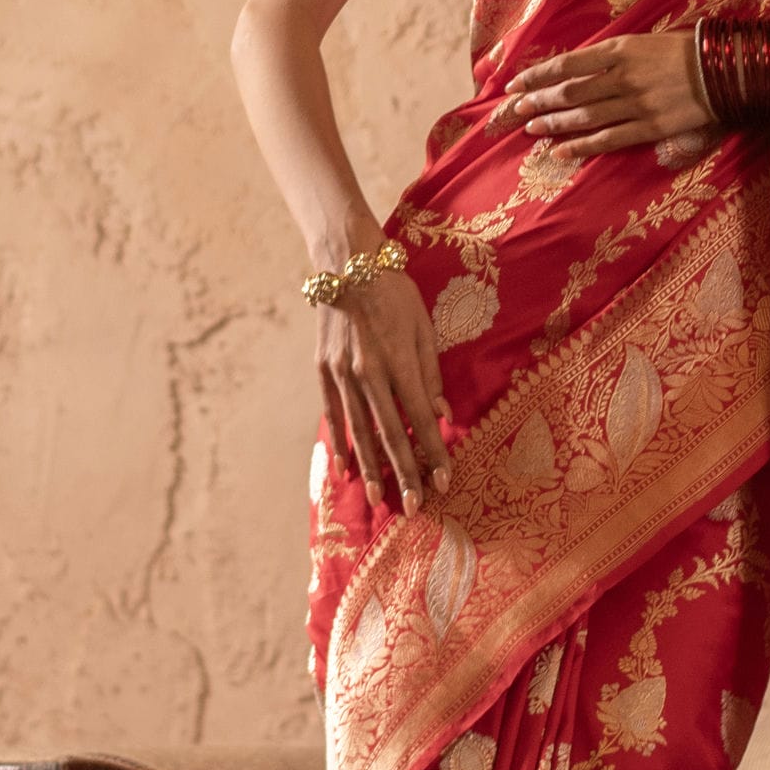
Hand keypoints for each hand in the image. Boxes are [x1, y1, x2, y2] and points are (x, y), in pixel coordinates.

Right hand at [318, 264, 450, 508]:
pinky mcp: (324, 371)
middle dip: (404, 474)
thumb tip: (441, 414)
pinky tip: (344, 469)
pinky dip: (340, 444)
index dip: (434, 453)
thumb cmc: (395, 291)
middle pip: (390, 434)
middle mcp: (368, 373)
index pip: (420, 419)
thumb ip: (430, 372)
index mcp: (398, 362)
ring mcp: (342, 374)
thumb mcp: (424, 326)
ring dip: (371, 468)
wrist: (347, 263)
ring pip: (359, 431)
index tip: (445, 482)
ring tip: (378, 499)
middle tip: (415, 507)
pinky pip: (333, 415)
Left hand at [494, 34, 715, 156]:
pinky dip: (583, 146)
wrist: (723, 70)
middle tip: (516, 110)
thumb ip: (609, 56)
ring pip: (584, 117)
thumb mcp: (641, 42)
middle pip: (569, 92)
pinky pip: (609, 139)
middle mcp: (622, 77)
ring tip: (533, 129)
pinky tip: (562, 151)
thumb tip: (574, 69)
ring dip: (555, 124)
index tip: (516, 85)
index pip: (566, 65)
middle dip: (539, 101)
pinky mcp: (650, 127)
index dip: (537, 76)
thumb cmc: (682, 51)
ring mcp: (636, 104)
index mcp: (618, 50)